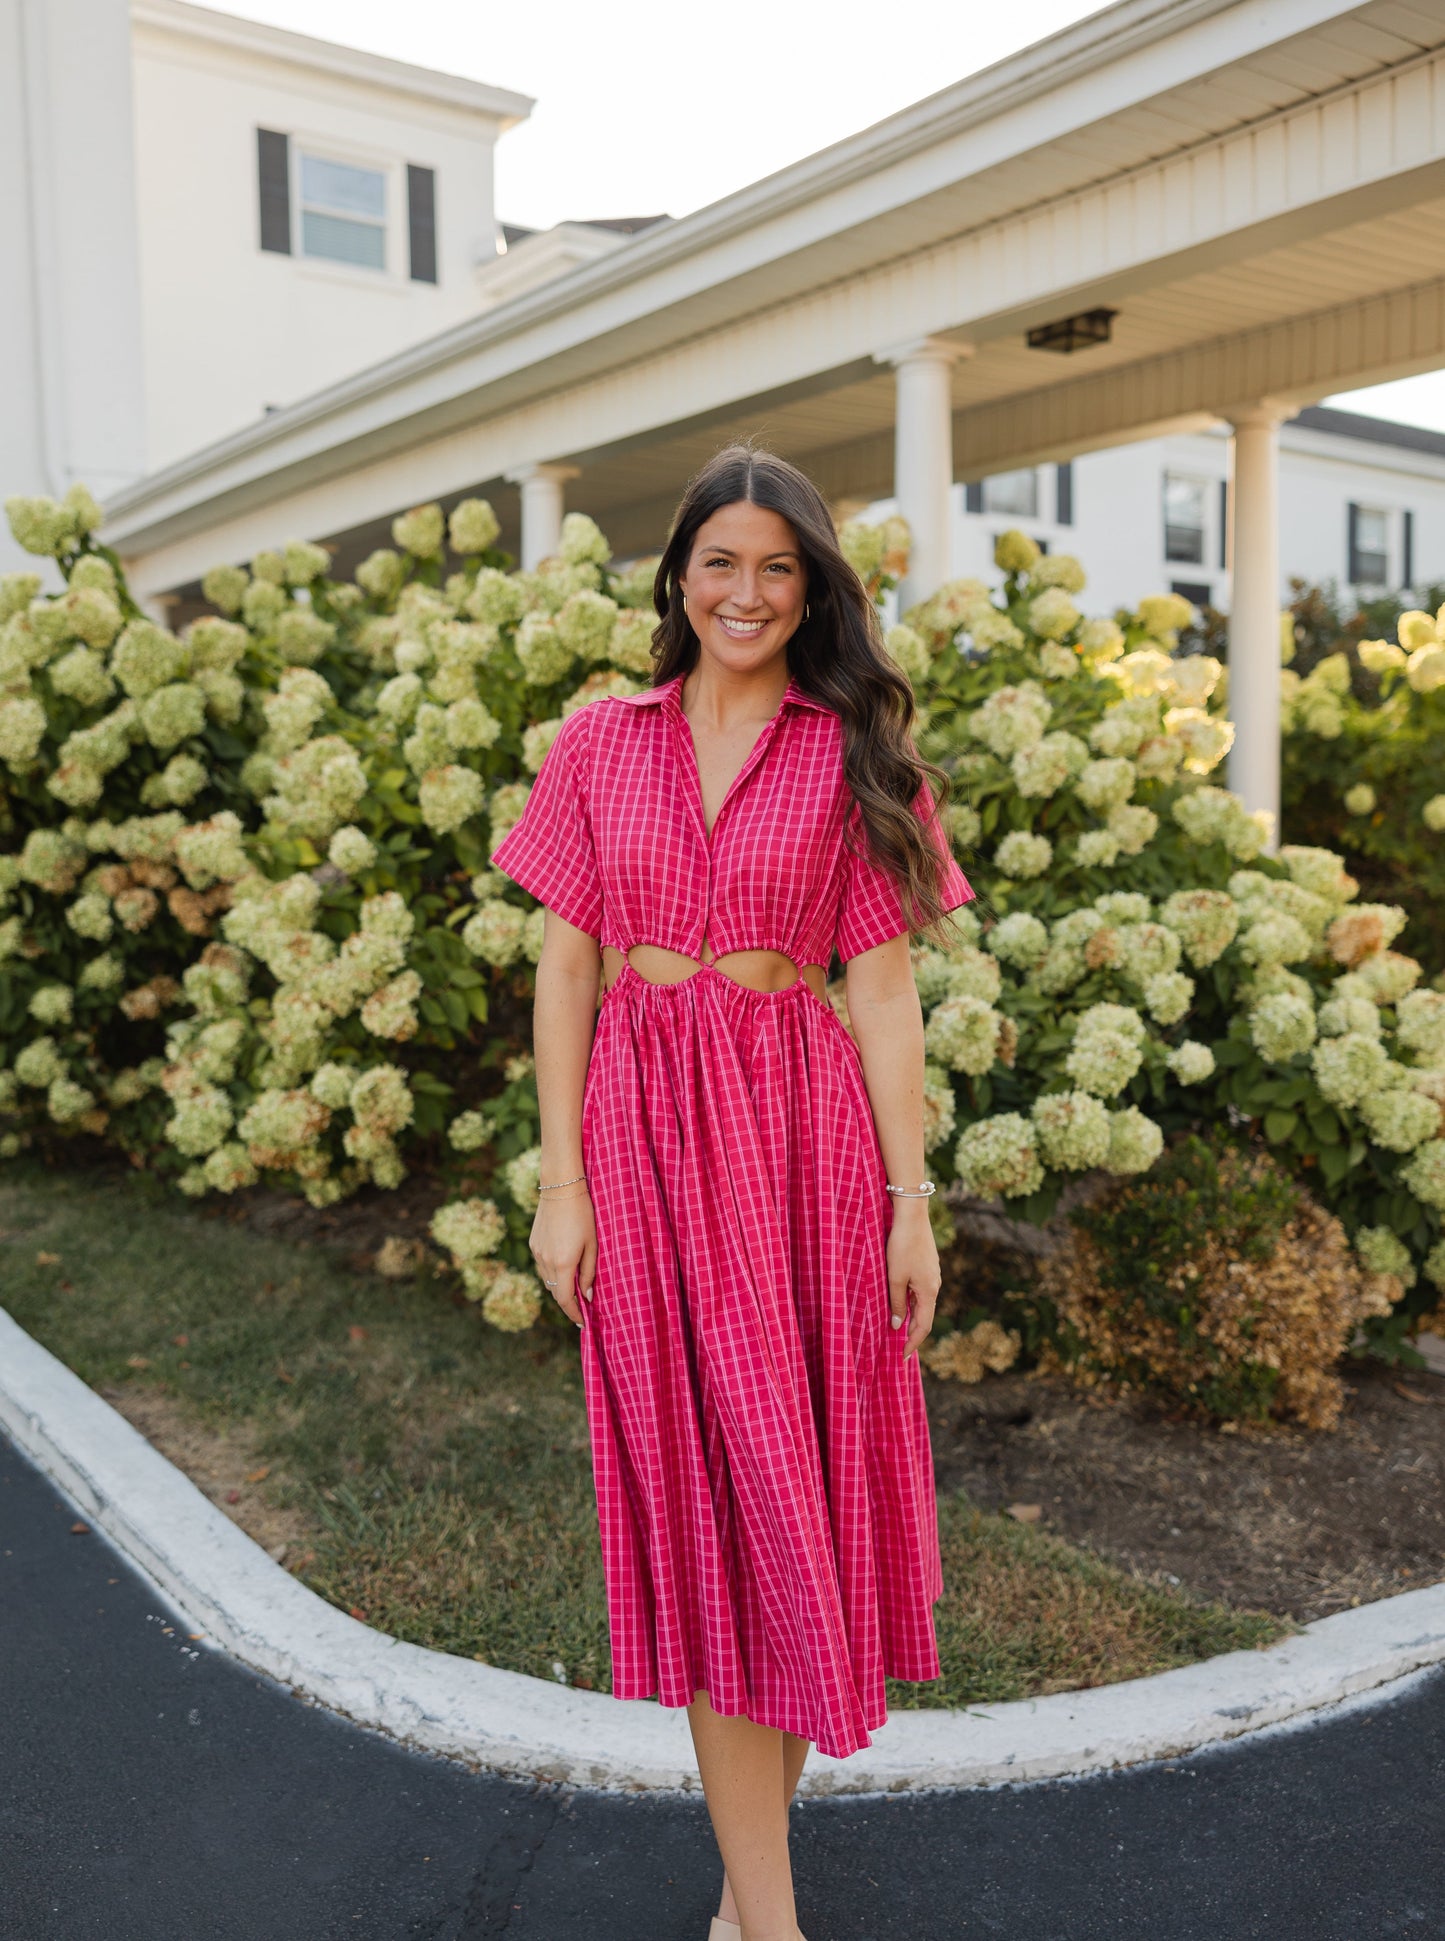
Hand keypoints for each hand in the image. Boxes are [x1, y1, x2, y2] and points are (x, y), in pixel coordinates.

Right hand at [529, 1184, 596, 1326]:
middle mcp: (546, 1261)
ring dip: (559, 1286)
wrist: (561, 1188)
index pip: (565, 1299)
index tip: (582, 1322)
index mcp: (563, 1263)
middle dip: (567, 1301)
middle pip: (555, 1291)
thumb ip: (589, 1272)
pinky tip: (563, 1266)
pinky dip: (552, 1272)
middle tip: (581, 1306)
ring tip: (573, 1286)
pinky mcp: (533, 1244)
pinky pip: (542, 1266)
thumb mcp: (592, 1245)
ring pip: (547, 1280)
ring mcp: (537, 1252)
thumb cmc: (583, 1215)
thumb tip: (587, 1296)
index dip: (573, 1313)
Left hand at [886, 1201, 939, 1360]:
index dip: (912, 1343)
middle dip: (912, 1333)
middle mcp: (934, 1285)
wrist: (912, 1217)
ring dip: (911, 1317)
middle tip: (899, 1348)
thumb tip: (898, 1325)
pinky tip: (901, 1303)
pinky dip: (912, 1303)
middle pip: (925, 1317)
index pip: (923, 1326)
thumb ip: (896, 1302)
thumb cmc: (902, 1246)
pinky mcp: (927, 1266)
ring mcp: (932, 1275)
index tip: (902, 1357)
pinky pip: (921, 1291)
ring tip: (898, 1329)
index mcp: (929, 1292)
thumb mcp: (895, 1277)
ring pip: (922, 1303)